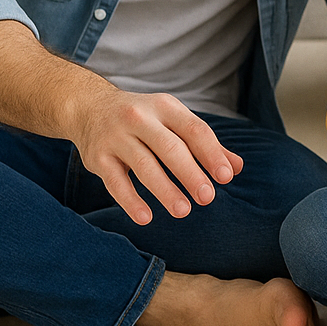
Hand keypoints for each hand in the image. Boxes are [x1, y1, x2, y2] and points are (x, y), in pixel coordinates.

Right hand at [72, 88, 242, 225]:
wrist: (89, 107)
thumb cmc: (144, 119)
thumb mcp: (173, 121)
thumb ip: (204, 144)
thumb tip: (237, 168)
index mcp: (165, 107)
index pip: (194, 130)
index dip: (211, 154)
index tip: (226, 177)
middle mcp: (140, 118)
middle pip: (170, 148)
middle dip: (190, 174)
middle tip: (207, 198)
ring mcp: (116, 137)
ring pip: (144, 166)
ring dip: (165, 190)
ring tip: (183, 211)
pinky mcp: (98, 157)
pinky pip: (115, 182)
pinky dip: (130, 201)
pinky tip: (146, 217)